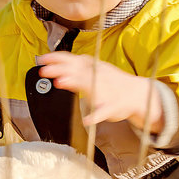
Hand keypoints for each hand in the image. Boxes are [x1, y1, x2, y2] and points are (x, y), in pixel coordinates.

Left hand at [36, 52, 163, 132]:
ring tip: (61, 82)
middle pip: (76, 70)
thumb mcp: (94, 69)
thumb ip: (75, 67)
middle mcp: (96, 76)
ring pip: (88, 85)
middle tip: (45, 70)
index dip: (56, 58)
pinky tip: (87, 120)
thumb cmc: (112, 82)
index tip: (41, 60)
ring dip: (74, 82)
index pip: (72, 59)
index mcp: (91, 68)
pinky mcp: (111, 106)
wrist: (137, 94)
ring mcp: (105, 91)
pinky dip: (95, 116)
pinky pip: (103, 111)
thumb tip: (53, 63)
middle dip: (60, 69)